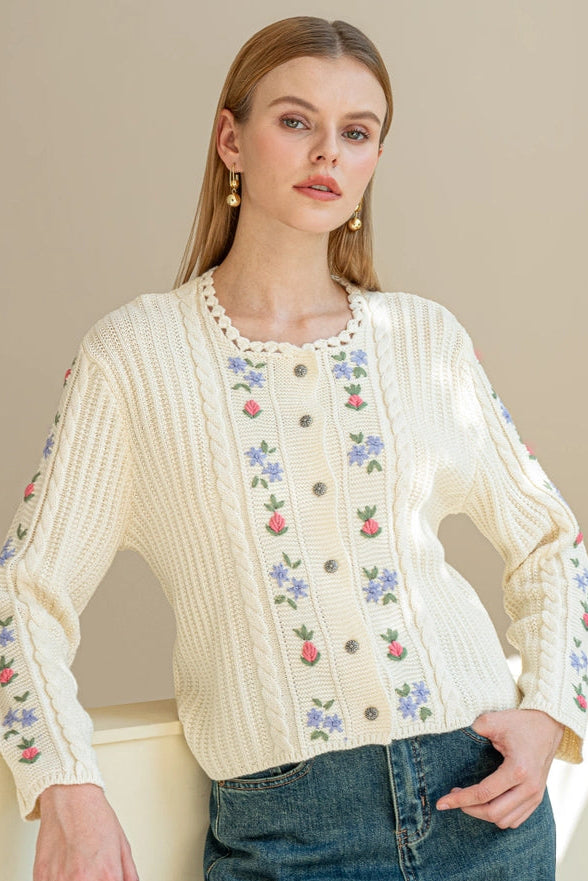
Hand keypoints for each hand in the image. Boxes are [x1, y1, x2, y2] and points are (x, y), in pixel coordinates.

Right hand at [34, 783, 138, 880]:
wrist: (70, 796)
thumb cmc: (95, 816)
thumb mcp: (122, 846)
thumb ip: (128, 874)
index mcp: (107, 875)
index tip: (108, 880)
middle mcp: (83, 880)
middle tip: (94, 873)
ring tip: (80, 869)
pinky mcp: (41, 877)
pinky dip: (58, 880)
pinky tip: (65, 870)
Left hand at [436, 709, 563, 828]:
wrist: (549, 725)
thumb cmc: (521, 723)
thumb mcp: (495, 720)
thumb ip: (475, 728)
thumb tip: (455, 735)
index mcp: (517, 770)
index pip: (484, 793)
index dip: (460, 800)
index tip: (441, 803)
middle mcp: (529, 787)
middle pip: (493, 813)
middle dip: (469, 809)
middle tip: (454, 796)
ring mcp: (535, 795)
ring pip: (504, 820)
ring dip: (483, 814)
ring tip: (468, 799)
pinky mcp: (537, 798)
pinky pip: (516, 819)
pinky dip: (498, 816)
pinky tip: (486, 803)